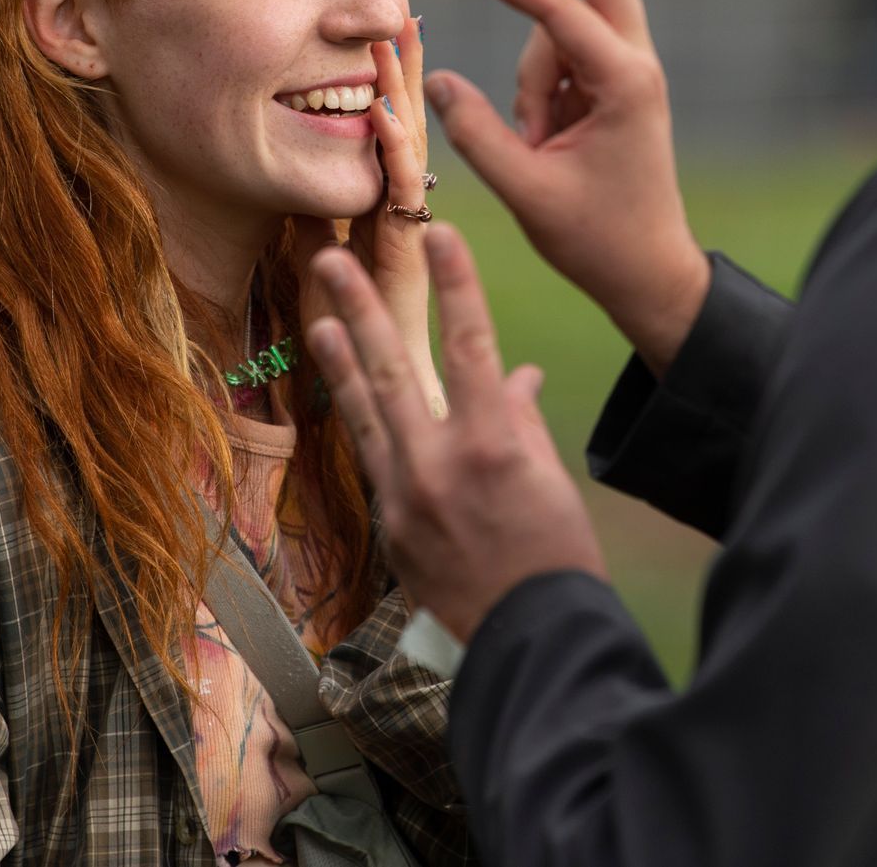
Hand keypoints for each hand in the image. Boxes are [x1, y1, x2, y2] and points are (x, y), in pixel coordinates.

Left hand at [295, 16, 444, 413]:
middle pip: (408, 129)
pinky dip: (389, 149)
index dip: (393, 86)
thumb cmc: (352, 334)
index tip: (388, 36)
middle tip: (405, 14)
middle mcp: (404, 213)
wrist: (384, 393)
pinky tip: (377, 110)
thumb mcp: (314, 261)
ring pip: (409, 150)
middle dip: (406, 73)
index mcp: (387, 208)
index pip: (393, 135)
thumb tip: (291, 185)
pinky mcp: (403, 254)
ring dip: (401, 94)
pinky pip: (399, 194)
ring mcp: (408, 231)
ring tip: (395, 41)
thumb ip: (308, 224)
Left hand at [306, 225, 606, 640]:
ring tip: (318, 317)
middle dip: (361, 309)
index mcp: (493, 445)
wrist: (529, 642)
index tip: (440, 234)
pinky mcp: (392, 528)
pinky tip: (347, 392)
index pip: (471, 345)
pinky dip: (364, 423)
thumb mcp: (552, 481)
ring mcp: (407, 497)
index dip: (457, 285)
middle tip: (330, 260)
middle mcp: (439, 464)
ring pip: (366, 413)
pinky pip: (375, 461)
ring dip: (341, 362)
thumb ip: (523, 422)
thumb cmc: (558, 558)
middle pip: (393, 369)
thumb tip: (518, 377)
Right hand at [431, 0, 708, 372]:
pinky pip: (557, 66)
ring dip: (531, 88)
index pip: (559, 11)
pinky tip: (550, 148)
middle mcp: (636, 64)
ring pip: (557, 37)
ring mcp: (627, 72)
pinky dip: (538, 97)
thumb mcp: (527, 193)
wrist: (650, 273)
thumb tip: (441, 79)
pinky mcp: (613, 87)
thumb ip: (478, 134)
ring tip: (543, 156)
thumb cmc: (597, 239)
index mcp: (627, 84)